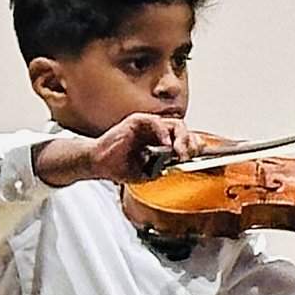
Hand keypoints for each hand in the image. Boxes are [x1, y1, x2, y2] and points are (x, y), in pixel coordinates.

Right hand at [89, 113, 203, 182]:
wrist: (98, 164)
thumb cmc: (120, 167)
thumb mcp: (148, 173)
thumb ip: (165, 169)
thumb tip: (182, 167)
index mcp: (161, 142)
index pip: (185, 140)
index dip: (193, 147)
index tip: (196, 159)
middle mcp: (157, 132)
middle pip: (184, 131)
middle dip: (190, 144)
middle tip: (186, 157)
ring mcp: (148, 125)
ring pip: (175, 124)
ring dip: (181, 138)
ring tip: (179, 152)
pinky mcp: (136, 121)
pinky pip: (156, 121)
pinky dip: (163, 132)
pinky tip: (165, 144)